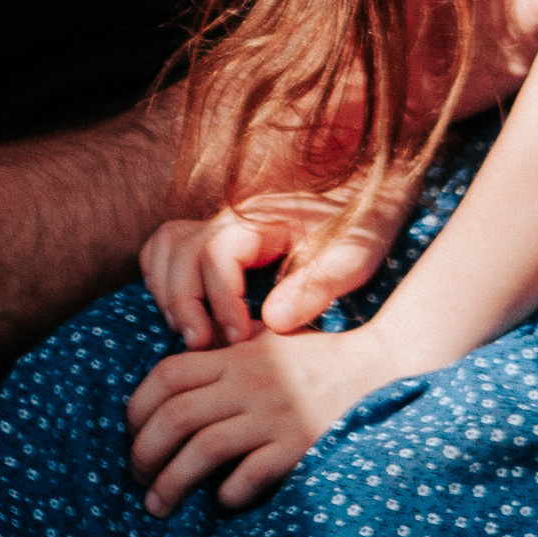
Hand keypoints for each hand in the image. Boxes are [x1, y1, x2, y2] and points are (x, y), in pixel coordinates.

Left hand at [126, 325, 377, 511]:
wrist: (382, 367)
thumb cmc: (318, 358)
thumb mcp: (267, 341)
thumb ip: (226, 350)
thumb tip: (175, 380)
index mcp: (235, 353)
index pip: (166, 375)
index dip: (137, 408)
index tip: (131, 435)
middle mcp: (249, 382)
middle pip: (175, 416)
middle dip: (144, 453)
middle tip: (137, 480)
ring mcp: (274, 414)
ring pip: (202, 448)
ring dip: (172, 482)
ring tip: (158, 507)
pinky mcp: (299, 446)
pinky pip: (249, 475)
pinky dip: (226, 493)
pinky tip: (220, 504)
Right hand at [143, 195, 352, 346]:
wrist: (372, 190)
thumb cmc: (367, 225)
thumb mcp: (355, 255)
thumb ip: (317, 285)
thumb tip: (272, 320)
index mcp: (262, 218)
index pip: (215, 253)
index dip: (219, 300)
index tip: (238, 339)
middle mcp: (233, 217)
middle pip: (178, 251)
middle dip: (184, 302)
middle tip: (204, 345)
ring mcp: (222, 224)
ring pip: (165, 247)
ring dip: (169, 292)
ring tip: (194, 334)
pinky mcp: (221, 237)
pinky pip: (169, 248)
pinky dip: (165, 279)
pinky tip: (189, 315)